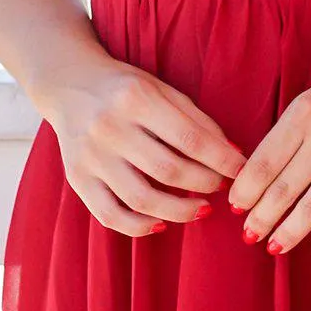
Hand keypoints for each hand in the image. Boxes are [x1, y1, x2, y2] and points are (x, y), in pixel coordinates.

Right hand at [48, 60, 247, 236]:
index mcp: (136, 98)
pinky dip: (139, 227)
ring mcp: (90, 156)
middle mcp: (109, 127)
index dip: (222, 160)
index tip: (241, 171)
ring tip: (200, 209)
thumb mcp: (161, 89)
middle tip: (220, 187)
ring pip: (142, 199)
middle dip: (204, 184)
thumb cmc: (125, 88)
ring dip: (179, 211)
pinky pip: (110, 215)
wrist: (69, 83)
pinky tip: (161, 223)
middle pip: (169, 170)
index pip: (190, 139)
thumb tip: (233, 154)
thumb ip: (196, 120)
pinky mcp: (77, 177)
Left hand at [225, 42, 310, 256]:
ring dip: (288, 232)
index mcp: (303, 114)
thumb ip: (292, 130)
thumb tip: (262, 169)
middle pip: (282, 189)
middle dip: (260, 217)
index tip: (236, 207)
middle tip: (249, 235)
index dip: (245, 190)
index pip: (263, 162)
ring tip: (274, 247)